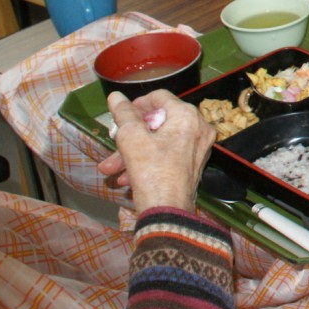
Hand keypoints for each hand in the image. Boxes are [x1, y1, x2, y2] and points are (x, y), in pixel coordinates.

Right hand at [97, 90, 215, 212]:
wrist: (168, 212)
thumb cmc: (151, 172)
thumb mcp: (131, 138)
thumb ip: (123, 114)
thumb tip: (116, 97)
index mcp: (187, 116)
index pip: (160, 97)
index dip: (137, 104)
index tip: (121, 116)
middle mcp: (198, 128)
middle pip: (158, 122)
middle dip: (130, 136)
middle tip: (112, 143)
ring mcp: (198, 147)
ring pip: (159, 142)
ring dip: (133, 153)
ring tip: (110, 168)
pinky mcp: (193, 164)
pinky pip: (167, 155)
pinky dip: (147, 162)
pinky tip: (125, 177)